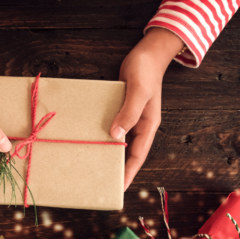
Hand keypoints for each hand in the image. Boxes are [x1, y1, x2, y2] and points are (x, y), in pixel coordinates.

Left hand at [110, 28, 182, 190]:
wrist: (147, 51)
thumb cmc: (145, 70)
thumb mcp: (138, 91)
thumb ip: (128, 112)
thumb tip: (116, 135)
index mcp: (148, 124)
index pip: (137, 154)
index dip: (128, 172)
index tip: (119, 187)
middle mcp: (140, 124)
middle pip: (128, 152)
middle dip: (117, 167)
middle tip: (102, 180)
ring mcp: (130, 116)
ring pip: (119, 140)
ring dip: (109, 151)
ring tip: (94, 164)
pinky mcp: (121, 108)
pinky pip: (113, 125)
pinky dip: (104, 133)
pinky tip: (91, 137)